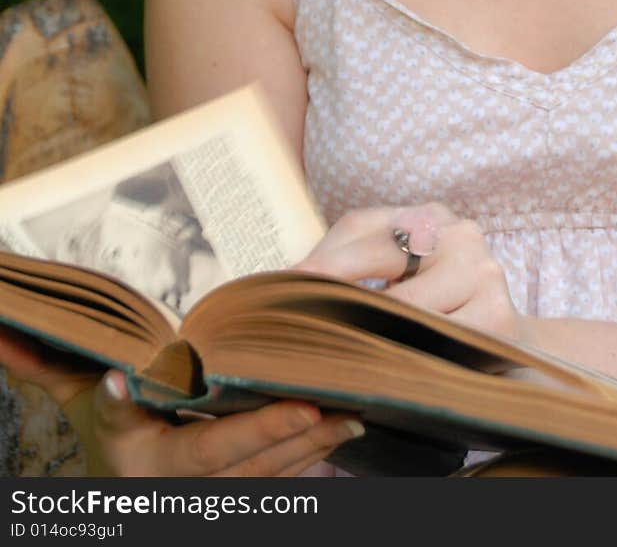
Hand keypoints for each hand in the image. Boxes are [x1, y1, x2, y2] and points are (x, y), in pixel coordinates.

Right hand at [0, 328, 362, 476]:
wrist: (117, 489)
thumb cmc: (102, 436)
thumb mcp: (78, 404)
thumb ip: (60, 374)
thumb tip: (39, 342)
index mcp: (158, 464)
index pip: (214, 448)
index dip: (259, 429)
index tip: (303, 406)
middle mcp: (191, 488)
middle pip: (256, 463)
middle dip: (299, 436)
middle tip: (341, 406)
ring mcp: (218, 496)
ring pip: (275, 474)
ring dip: (317, 445)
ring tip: (355, 412)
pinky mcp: (240, 493)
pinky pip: (280, 479)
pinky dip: (313, 456)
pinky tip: (346, 428)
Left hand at [296, 203, 524, 343]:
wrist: (497, 334)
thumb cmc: (431, 299)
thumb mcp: (391, 267)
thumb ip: (346, 261)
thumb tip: (287, 279)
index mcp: (428, 215)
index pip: (365, 231)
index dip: (324, 260)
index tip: (288, 284)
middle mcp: (460, 233)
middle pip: (386, 261)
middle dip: (341, 292)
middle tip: (302, 318)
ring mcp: (484, 271)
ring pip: (410, 305)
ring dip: (371, 329)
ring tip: (335, 348)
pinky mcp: (498, 315)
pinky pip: (441, 339)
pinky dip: (411, 355)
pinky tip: (387, 366)